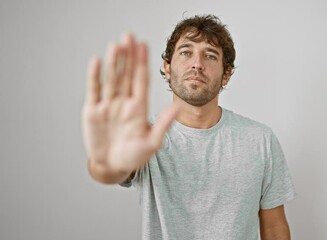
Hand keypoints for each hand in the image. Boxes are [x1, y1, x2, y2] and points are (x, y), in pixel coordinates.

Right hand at [82, 33, 178, 174]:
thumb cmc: (134, 156)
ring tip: (116, 45)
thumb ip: (163, 124)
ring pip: (111, 79)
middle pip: (126, 74)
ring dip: (113, 62)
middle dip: (128, 56)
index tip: (144, 45)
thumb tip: (178, 107)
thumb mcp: (152, 142)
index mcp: (139, 107)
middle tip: (129, 36)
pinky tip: (96, 61)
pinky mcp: (93, 111)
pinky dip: (94, 76)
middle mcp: (124, 102)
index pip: (141, 79)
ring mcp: (108, 105)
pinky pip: (94, 90)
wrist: (112, 167)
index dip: (142, 62)